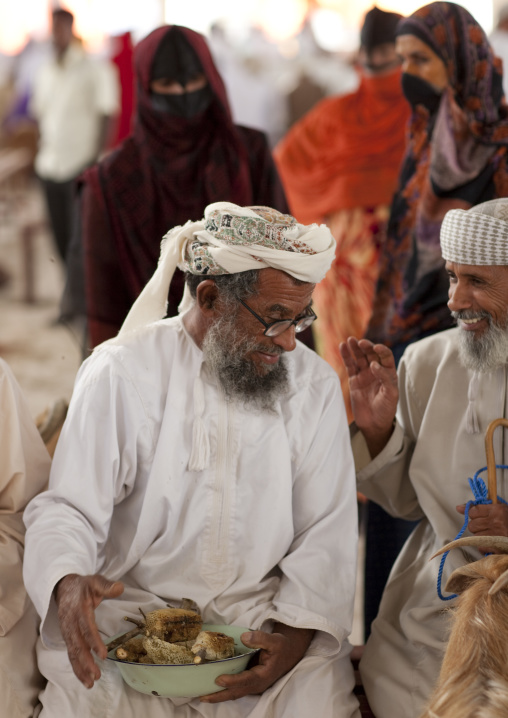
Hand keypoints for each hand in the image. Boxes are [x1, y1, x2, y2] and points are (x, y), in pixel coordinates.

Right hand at [55, 573, 123, 687]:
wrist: (63, 587)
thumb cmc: (83, 586)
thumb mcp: (95, 581)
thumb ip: (107, 586)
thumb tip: (120, 588)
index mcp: (79, 609)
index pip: (87, 628)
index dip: (94, 642)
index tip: (103, 655)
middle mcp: (71, 623)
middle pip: (78, 645)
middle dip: (86, 662)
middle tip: (97, 675)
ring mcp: (67, 631)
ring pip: (73, 652)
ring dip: (81, 668)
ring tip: (91, 683)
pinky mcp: (67, 637)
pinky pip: (71, 653)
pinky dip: (76, 667)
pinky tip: (84, 678)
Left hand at [199, 623, 313, 703]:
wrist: (289, 653)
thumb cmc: (281, 647)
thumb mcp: (274, 640)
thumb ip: (260, 638)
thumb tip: (244, 637)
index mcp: (263, 675)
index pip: (245, 680)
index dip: (232, 681)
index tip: (218, 679)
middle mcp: (256, 684)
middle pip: (236, 692)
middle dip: (219, 696)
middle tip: (202, 696)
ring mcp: (253, 685)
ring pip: (234, 692)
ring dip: (219, 695)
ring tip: (202, 695)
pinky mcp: (249, 681)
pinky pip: (235, 688)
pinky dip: (224, 689)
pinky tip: (213, 687)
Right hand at [339, 337, 397, 455]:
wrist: (374, 424)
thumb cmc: (386, 410)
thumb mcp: (391, 394)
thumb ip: (385, 378)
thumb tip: (373, 364)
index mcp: (389, 373)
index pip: (385, 357)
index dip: (381, 350)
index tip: (376, 348)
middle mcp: (376, 371)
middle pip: (371, 354)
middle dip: (366, 347)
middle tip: (361, 343)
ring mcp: (364, 375)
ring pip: (359, 358)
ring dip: (355, 348)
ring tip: (350, 340)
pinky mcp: (354, 380)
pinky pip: (350, 366)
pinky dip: (346, 356)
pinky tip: (343, 347)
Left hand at [456, 503, 507, 550]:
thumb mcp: (499, 508)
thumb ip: (479, 507)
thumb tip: (458, 507)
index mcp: (497, 510)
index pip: (473, 511)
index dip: (473, 514)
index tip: (478, 516)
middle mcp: (496, 521)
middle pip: (472, 525)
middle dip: (476, 526)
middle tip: (485, 526)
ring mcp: (496, 535)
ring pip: (475, 536)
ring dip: (480, 536)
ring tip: (489, 534)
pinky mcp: (497, 546)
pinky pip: (480, 546)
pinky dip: (484, 546)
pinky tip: (491, 542)